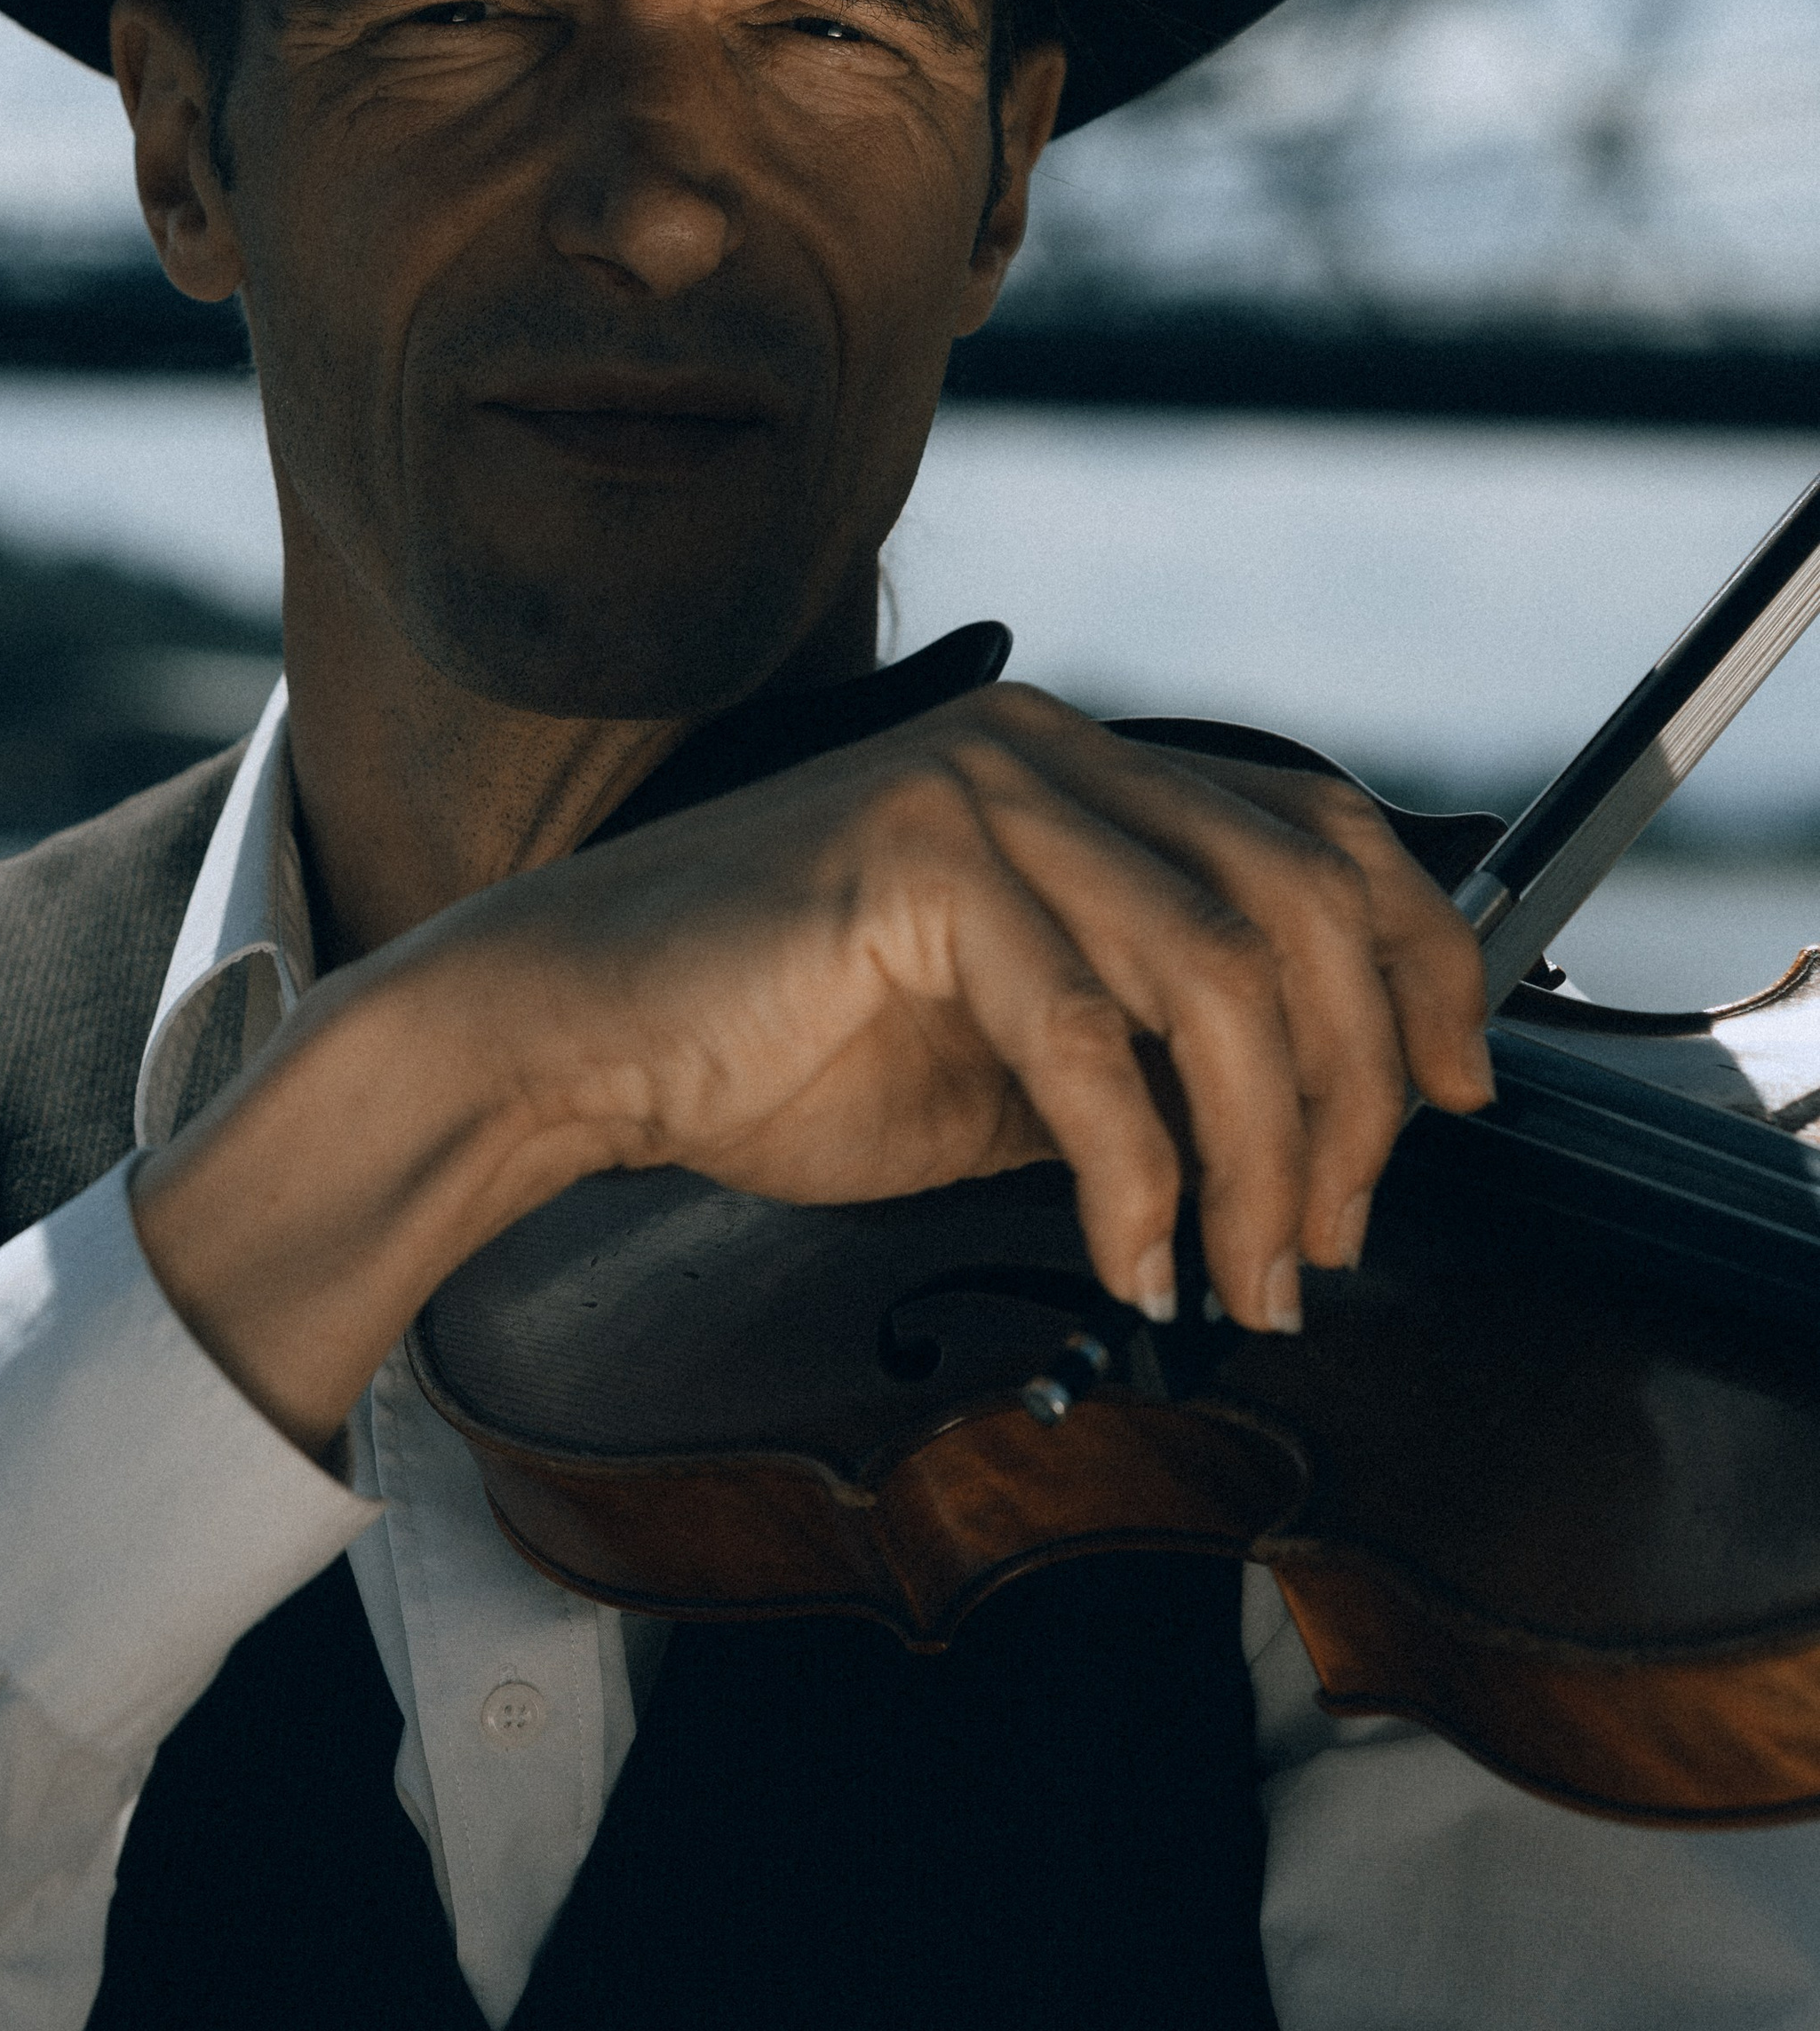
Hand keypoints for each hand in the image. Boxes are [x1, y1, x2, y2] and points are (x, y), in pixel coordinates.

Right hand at [133, 687, 1492, 1451]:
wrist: (570, 1039)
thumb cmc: (774, 1046)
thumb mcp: (1016, 1055)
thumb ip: (1150, 1054)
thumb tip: (1316, 1135)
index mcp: (1078, 769)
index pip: (1321, 831)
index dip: (1422, 962)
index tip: (1460, 1099)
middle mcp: (1045, 748)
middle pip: (1299, 902)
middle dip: (1355, 1096)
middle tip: (1332, 1243)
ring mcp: (979, 789)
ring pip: (1215, 975)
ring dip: (1263, 1162)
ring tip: (1245, 1283)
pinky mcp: (916, 863)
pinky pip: (1087, 1040)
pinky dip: (1136, 1178)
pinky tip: (1131, 1264)